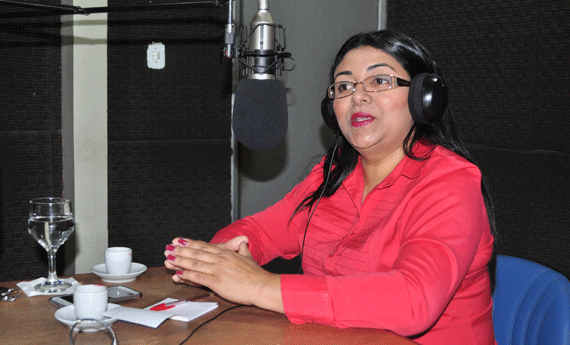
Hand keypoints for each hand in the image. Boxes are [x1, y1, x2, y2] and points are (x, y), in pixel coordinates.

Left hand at [164, 237, 282, 312]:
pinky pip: (198, 277)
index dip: (191, 243)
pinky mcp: (216, 281)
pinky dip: (187, 275)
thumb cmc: (256, 274)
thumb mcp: (248, 257)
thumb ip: (242, 249)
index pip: (205, 246)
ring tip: (169, 259)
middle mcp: (220, 259)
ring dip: (180, 261)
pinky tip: (179, 273)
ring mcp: (217, 270)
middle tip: (169, 248)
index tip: (180, 240)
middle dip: (181, 250)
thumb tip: (242, 242)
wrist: (261, 285)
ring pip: (195, 263)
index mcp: (226, 253)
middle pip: (196, 253)